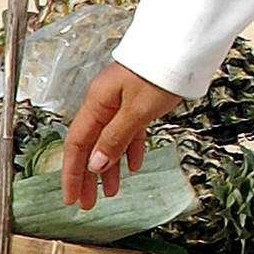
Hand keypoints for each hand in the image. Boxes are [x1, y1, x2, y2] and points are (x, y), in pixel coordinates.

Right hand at [62, 59, 181, 209]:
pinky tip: (134, 166)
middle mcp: (104, 103)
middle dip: (87, 176)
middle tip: (87, 204)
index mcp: (97, 103)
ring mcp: (120, 101)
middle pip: (90, 145)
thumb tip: (95, 165)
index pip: (77, 145)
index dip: (71, 173)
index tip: (71, 198)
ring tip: (111, 193)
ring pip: (109, 140)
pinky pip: (128, 130)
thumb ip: (115, 138)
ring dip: (109, 167)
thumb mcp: (137, 111)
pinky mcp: (137, 101)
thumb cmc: (158, 74)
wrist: (182, 48)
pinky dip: (129, 148)